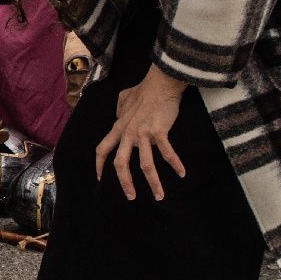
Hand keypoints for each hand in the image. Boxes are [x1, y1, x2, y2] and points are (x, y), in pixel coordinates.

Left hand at [94, 68, 188, 199]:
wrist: (160, 82)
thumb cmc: (144, 89)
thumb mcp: (124, 99)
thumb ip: (119, 109)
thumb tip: (118, 114)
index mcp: (118, 127)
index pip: (102, 149)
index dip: (99, 165)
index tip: (100, 179)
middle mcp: (128, 133)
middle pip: (120, 163)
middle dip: (125, 183)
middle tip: (131, 197)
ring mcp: (142, 133)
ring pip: (145, 164)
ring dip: (153, 183)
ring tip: (159, 196)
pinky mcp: (159, 131)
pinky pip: (167, 153)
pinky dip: (175, 164)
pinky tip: (182, 173)